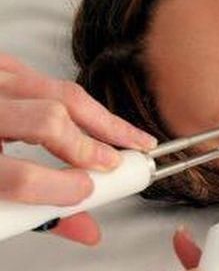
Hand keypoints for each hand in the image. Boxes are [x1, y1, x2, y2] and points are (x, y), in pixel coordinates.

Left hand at [0, 52, 156, 244]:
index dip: (62, 186)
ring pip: (60, 92)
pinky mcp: (1, 65)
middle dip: (91, 145)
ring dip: (101, 119)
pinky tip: (95, 117)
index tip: (88, 193)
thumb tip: (86, 228)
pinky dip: (78, 101)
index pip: (20, 176)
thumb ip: (35, 215)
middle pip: (49, 121)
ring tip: (129, 137)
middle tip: (119, 162)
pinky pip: (49, 78)